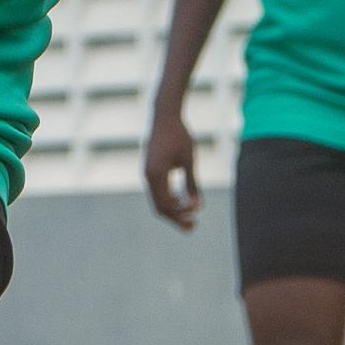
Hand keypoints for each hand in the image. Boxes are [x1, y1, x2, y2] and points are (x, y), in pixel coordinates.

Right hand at [144, 107, 200, 228]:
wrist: (164, 116)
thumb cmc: (179, 135)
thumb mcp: (189, 159)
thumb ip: (192, 183)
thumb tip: (198, 206)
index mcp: (156, 175)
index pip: (166, 204)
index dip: (182, 213)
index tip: (197, 213)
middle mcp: (148, 176)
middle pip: (160, 207)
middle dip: (176, 219)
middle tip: (193, 228)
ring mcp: (147, 174)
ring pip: (157, 201)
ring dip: (173, 211)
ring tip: (190, 218)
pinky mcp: (150, 170)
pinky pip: (157, 192)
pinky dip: (169, 200)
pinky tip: (183, 200)